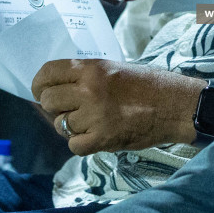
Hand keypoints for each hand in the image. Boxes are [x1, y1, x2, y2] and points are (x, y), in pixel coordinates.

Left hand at [30, 59, 204, 156]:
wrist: (175, 106)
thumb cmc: (148, 85)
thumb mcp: (114, 69)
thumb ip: (85, 77)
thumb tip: (55, 89)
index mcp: (92, 68)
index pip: (48, 73)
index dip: (39, 84)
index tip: (39, 91)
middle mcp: (89, 90)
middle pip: (48, 101)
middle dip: (53, 107)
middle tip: (66, 110)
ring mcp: (95, 115)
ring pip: (61, 125)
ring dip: (70, 126)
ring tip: (88, 122)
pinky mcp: (102, 139)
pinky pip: (74, 144)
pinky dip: (81, 143)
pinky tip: (94, 136)